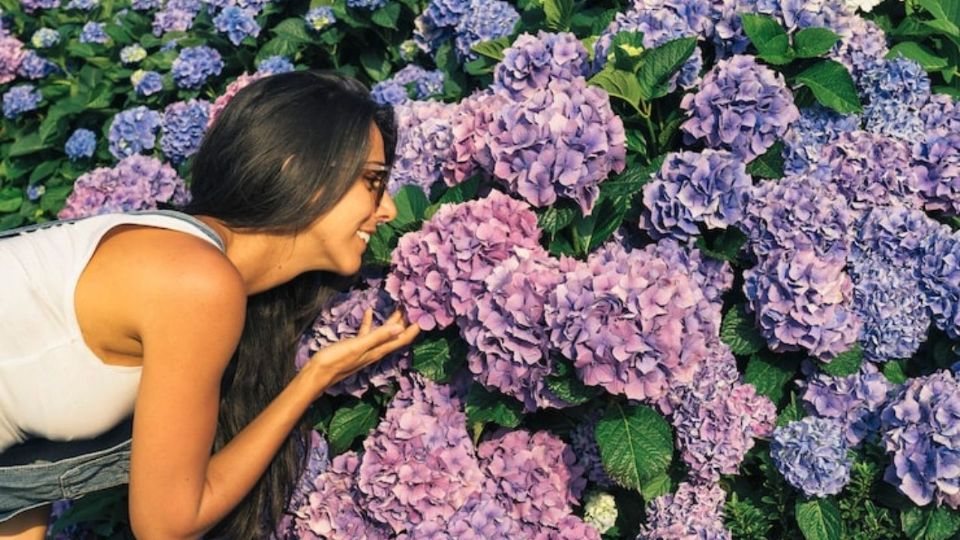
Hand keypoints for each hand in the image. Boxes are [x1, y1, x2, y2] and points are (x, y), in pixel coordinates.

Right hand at [305, 309, 419, 394]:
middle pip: (397, 334)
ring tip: (399, 306)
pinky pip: (367, 332)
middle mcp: (376, 350)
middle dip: (407, 321)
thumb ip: (378, 337)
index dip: (415, 327)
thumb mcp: (358, 346)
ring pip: (384, 332)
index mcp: (379, 350)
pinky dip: (370, 321)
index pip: (403, 338)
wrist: (316, 374)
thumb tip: (401, 328)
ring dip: (392, 320)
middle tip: (415, 305)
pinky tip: (369, 311)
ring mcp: (366, 349)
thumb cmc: (335, 361)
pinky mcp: (355, 346)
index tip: (425, 313)